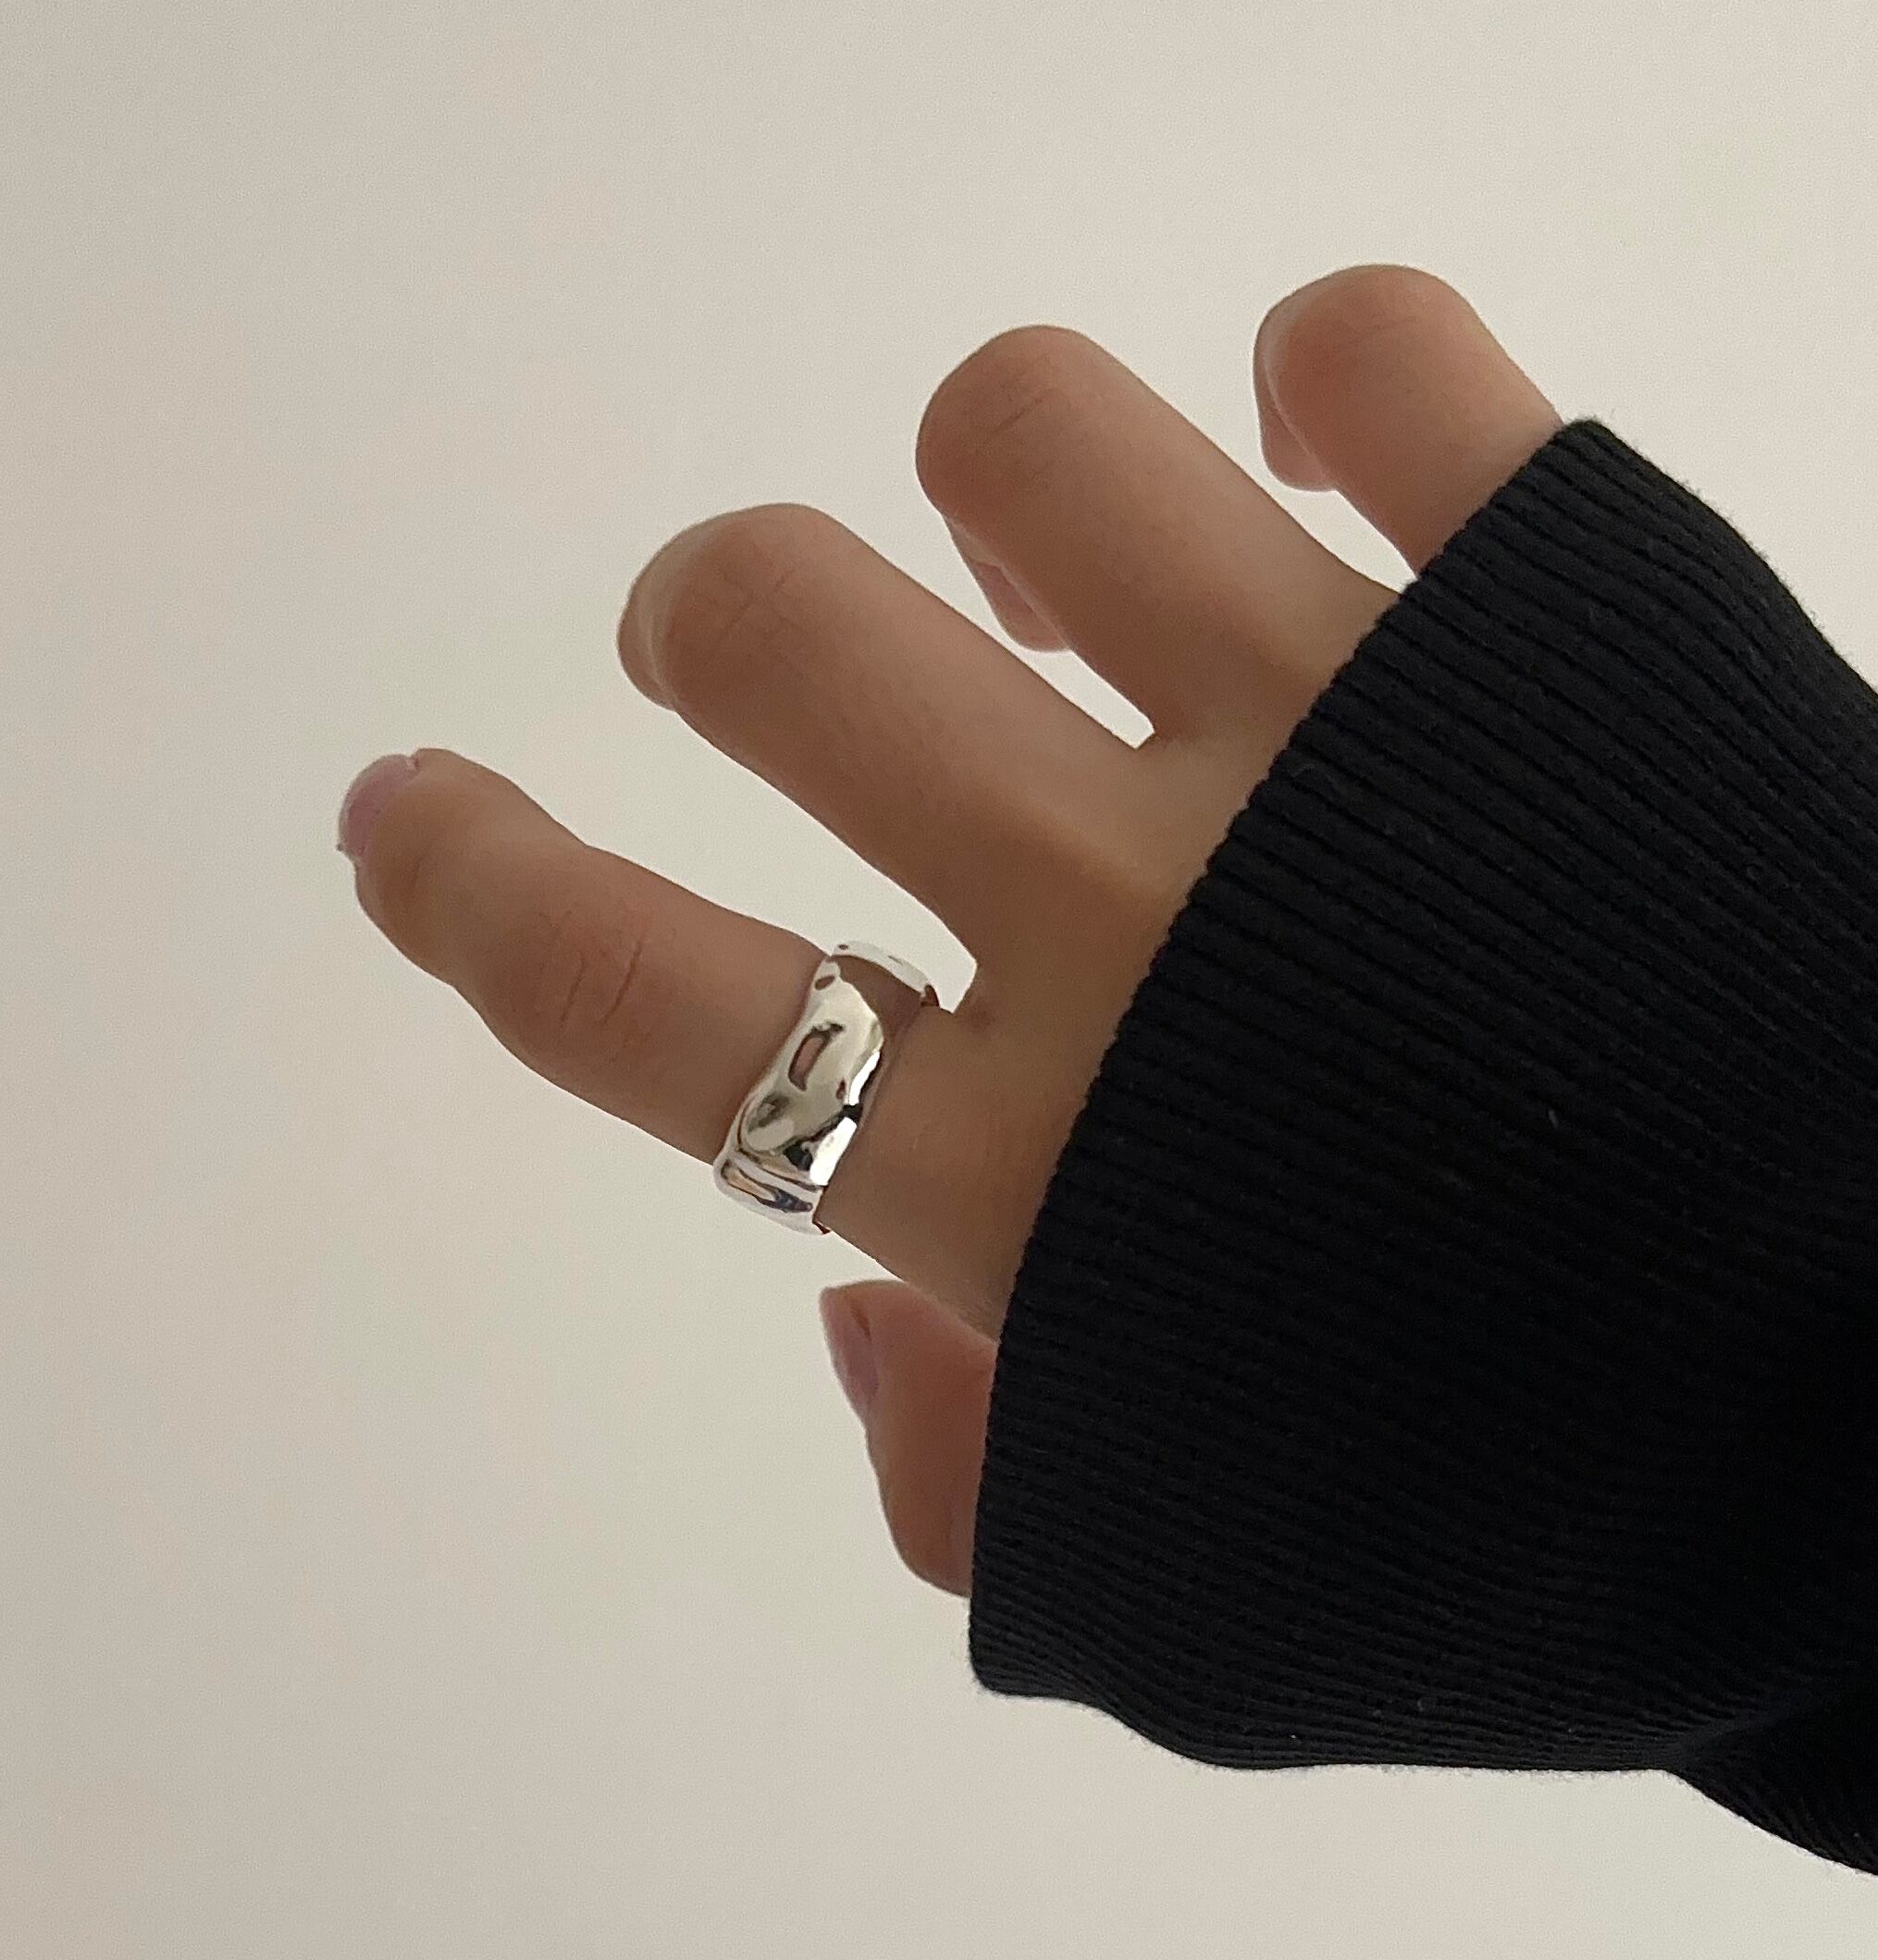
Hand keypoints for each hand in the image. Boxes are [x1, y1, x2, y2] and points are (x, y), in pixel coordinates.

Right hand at [339, 264, 1558, 1594]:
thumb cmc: (1552, 1543)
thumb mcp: (1205, 1606)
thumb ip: (966, 1476)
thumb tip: (842, 1302)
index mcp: (1032, 1183)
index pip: (646, 1002)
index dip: (472, 888)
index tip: (401, 810)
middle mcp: (1140, 925)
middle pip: (785, 637)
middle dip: (720, 620)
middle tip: (765, 657)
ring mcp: (1346, 736)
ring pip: (1030, 433)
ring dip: (999, 482)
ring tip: (1072, 564)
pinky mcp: (1558, 612)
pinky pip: (1371, 353)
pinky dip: (1322, 379)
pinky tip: (1334, 472)